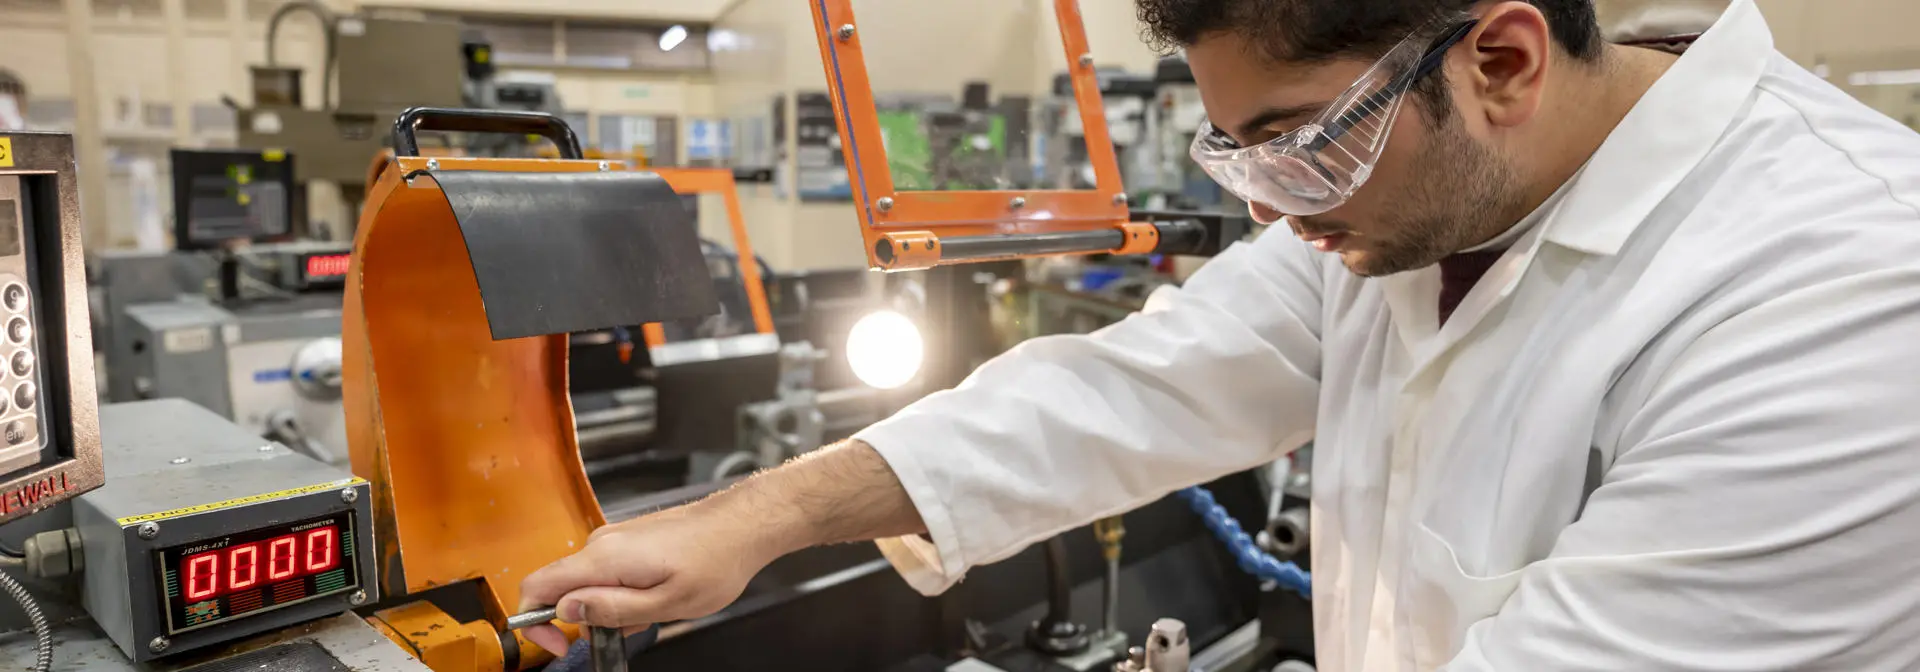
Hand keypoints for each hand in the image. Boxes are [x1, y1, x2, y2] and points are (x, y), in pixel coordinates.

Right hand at [516, 500, 782, 655]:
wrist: (740, 526)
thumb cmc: (713, 562)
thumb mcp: (664, 603)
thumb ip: (611, 610)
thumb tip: (566, 612)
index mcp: (604, 559)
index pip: (537, 586)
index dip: (535, 621)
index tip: (559, 645)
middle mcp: (601, 544)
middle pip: (561, 588)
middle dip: (584, 619)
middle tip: (627, 629)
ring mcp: (613, 539)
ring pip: (587, 584)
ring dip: (608, 608)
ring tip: (652, 610)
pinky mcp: (627, 540)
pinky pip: (606, 573)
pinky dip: (621, 592)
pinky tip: (655, 595)